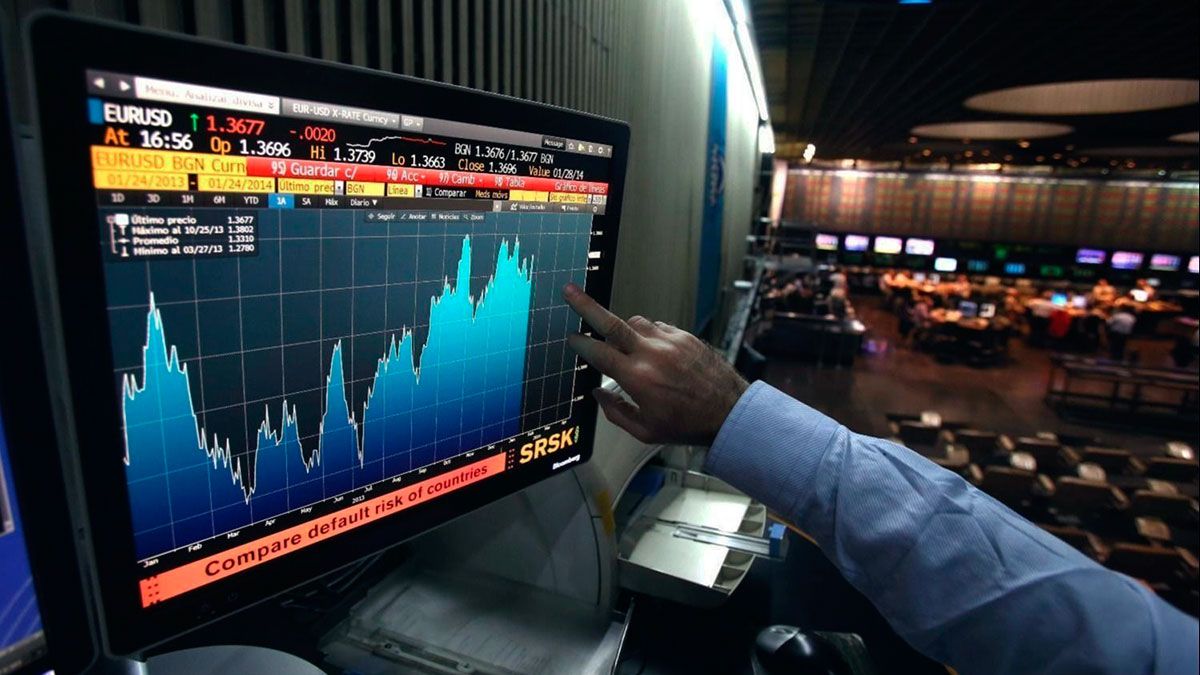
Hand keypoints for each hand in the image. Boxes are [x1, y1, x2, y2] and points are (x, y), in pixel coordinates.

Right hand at [563, 283, 748, 445]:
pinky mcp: (686, 336)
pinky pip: (658, 327)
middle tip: (570, 291)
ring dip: (625, 330)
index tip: (571, 337)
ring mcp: (671, 341)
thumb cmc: (690, 425)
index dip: (580, 343)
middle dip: (586, 305)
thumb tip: (599, 395)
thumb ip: (616, 412)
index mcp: (638, 378)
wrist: (729, 412)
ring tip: (628, 347)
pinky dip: (650, 336)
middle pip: (611, 322)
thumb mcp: (645, 430)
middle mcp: (653, 354)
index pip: (598, 353)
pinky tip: (655, 353)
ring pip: (635, 322)